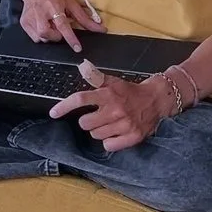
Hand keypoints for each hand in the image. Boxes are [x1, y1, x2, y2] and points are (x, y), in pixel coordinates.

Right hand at [18, 0, 103, 50]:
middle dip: (56, 36)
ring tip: (51, 25)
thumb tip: (100, 29)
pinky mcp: (24, 22)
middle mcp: (40, 12)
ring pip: (40, 38)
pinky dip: (41, 36)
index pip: (62, 25)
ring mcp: (30, 17)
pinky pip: (34, 37)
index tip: (77, 48)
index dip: (70, 38)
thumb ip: (84, 18)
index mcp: (53, 5)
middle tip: (59, 29)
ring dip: (49, 36)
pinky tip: (44, 26)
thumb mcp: (71, 2)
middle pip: (47, 34)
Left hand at [50, 62, 170, 151]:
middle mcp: (116, 109)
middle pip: (85, 123)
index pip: (81, 100)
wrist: (157, 100)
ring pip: (96, 135)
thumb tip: (82, 66)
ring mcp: (125, 124)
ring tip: (109, 123)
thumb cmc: (131, 92)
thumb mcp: (113, 81)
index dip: (64, 107)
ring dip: (99, 131)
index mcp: (108, 94)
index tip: (53, 113)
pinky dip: (110, 142)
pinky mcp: (133, 137)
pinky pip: (109, 146)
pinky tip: (115, 133)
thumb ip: (96, 76)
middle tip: (97, 116)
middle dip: (87, 121)